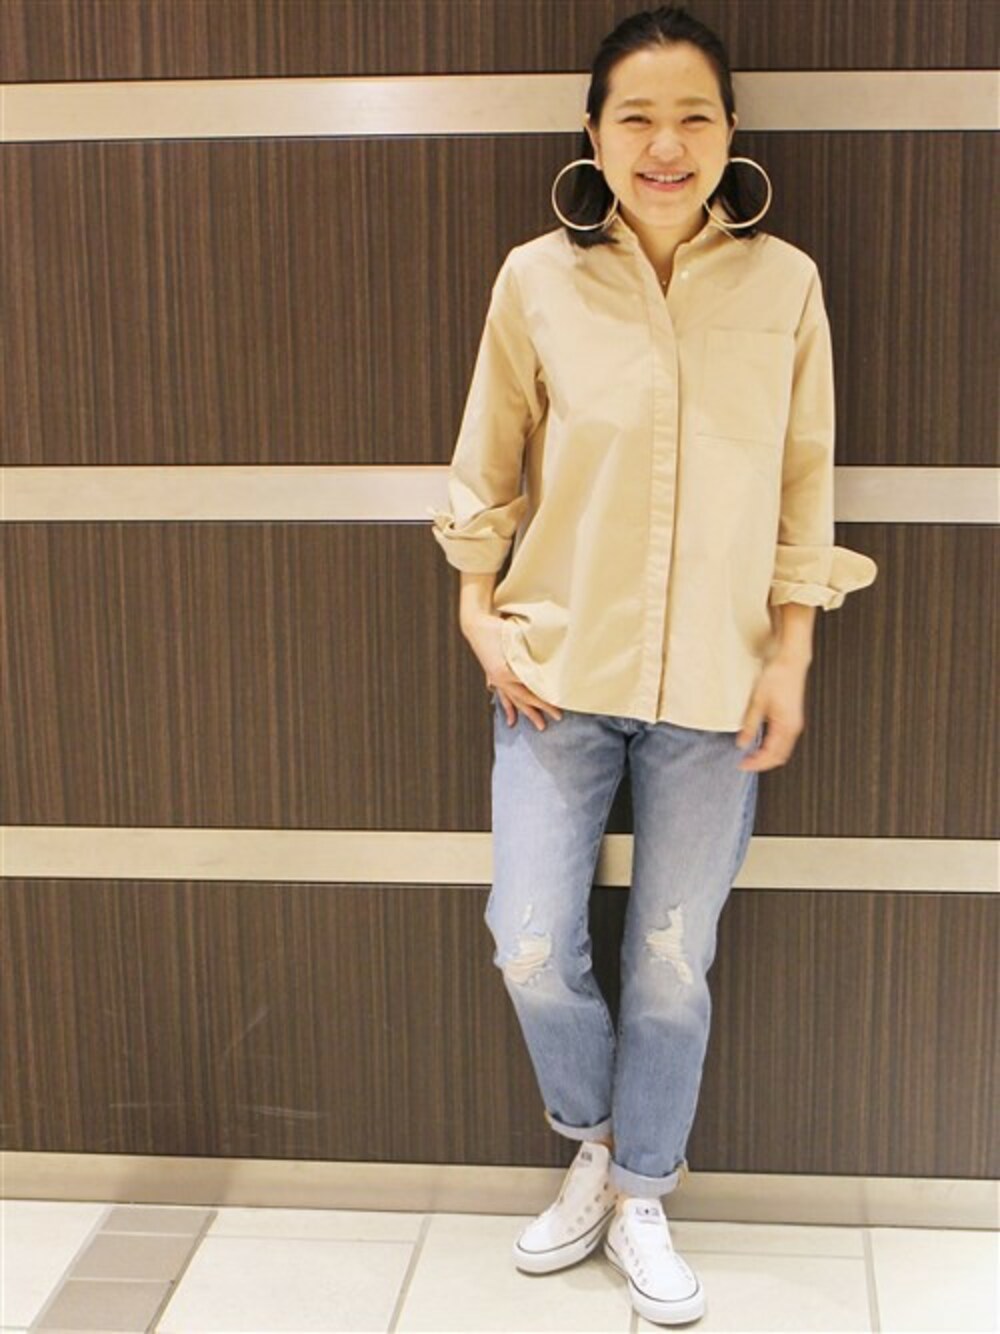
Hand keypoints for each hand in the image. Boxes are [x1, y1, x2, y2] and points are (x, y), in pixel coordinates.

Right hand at [461, 612, 562, 730]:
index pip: (531, 690)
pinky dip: (509, 707)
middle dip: (540, 710)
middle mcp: (500, 679)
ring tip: (539, 725)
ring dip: (527, 713)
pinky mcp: (493, 676)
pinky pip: (503, 696)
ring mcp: (496, 679)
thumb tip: (553, 665)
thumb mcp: (518, 640)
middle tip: (556, 719)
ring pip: (514, 700)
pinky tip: (511, 718)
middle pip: (524, 699)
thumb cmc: (498, 627)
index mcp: (507, 671)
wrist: (477, 623)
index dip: (545, 700)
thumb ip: (531, 654)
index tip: (559, 708)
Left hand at [734, 654, 809, 770]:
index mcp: (785, 726)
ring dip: (767, 756)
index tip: (741, 764)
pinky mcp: (793, 718)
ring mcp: (795, 724)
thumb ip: (750, 725)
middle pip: (779, 757)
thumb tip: (742, 743)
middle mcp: (793, 728)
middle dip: (762, 764)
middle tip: (744, 763)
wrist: (791, 662)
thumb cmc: (777, 677)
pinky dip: (773, 747)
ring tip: (751, 756)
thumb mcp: (758, 702)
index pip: (770, 754)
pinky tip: (761, 744)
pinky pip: (784, 741)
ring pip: (783, 750)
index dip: (755, 762)